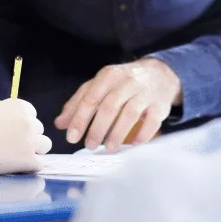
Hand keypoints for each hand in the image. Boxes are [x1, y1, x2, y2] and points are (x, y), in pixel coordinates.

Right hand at [0, 97, 51, 173]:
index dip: (22, 122)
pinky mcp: (29, 161)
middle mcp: (30, 123)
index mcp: (21, 107)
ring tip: (21, 154)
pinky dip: (31, 165)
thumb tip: (5, 109)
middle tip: (14, 143)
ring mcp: (31, 142)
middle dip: (29, 135)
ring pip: (45, 145)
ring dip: (35, 149)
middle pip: (39, 129)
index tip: (12, 129)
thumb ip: (1, 104)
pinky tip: (20, 165)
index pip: (32, 114)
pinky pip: (39, 163)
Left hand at [54, 57, 181, 150]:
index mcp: (108, 76)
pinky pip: (152, 121)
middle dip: (97, 129)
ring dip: (118, 133)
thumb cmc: (123, 82)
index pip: (90, 98)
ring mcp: (145, 93)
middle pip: (109, 107)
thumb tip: (60, 123)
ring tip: (109, 148)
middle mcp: (127, 82)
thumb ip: (79, 102)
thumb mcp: (100, 85)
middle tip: (89, 145)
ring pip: (130, 114)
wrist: (160, 73)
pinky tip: (133, 144)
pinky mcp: (160, 105)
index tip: (71, 137)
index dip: (80, 119)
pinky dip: (142, 134)